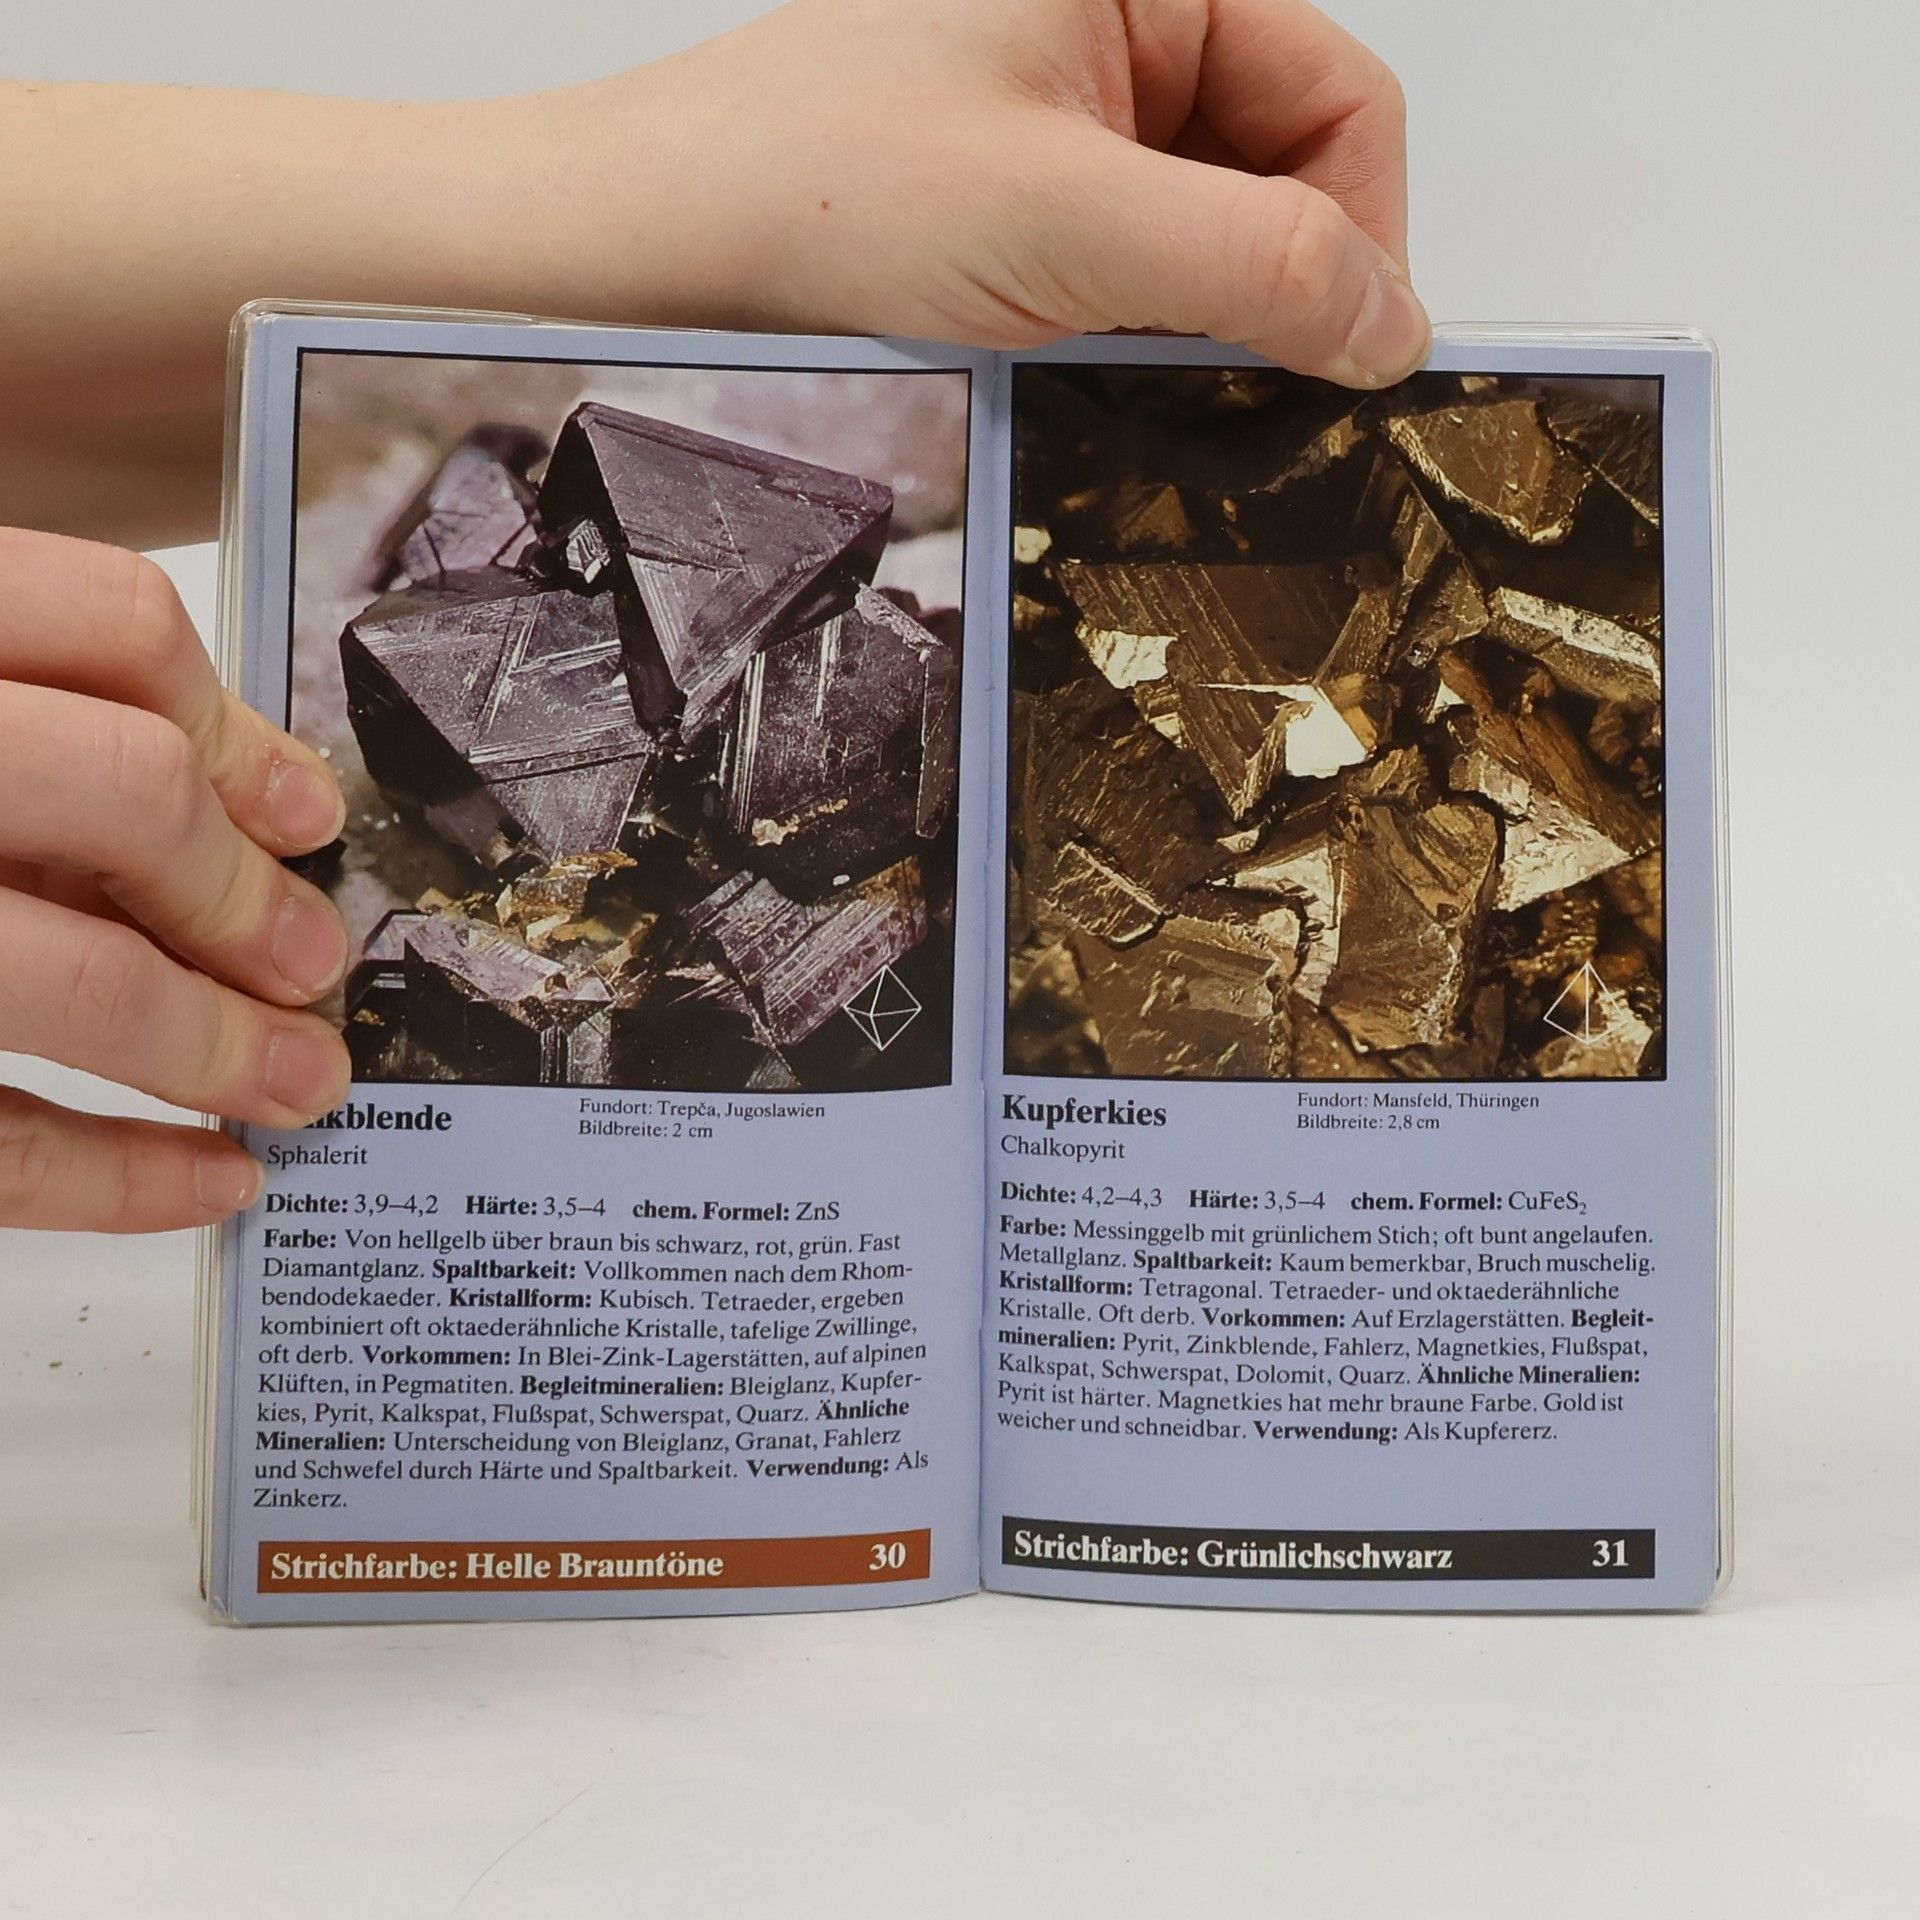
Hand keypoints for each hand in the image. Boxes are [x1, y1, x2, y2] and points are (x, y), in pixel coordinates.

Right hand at [0, 529, 351, 1232]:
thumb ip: (63, 723)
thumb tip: (282, 807)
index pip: (107, 625)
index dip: (235, 729)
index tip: (309, 816)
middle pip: (126, 791)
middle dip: (247, 894)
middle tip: (314, 962)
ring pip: (69, 976)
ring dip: (217, 1046)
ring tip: (306, 1084)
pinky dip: (116, 1179)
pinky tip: (211, 1183)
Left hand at [526, 0, 1424, 385]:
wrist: (662, 233)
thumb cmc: (818, 182)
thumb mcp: (1068, 224)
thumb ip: (1255, 263)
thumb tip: (1390, 319)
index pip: (1341, 100)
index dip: (1361, 234)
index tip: (1346, 355)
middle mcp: (1124, 25)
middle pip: (1288, 165)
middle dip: (1273, 279)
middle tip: (1227, 379)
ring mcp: (1078, 107)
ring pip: (1215, 222)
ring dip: (1198, 308)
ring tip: (1113, 351)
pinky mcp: (1036, 182)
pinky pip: (1141, 255)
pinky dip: (1140, 319)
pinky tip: (1083, 350)